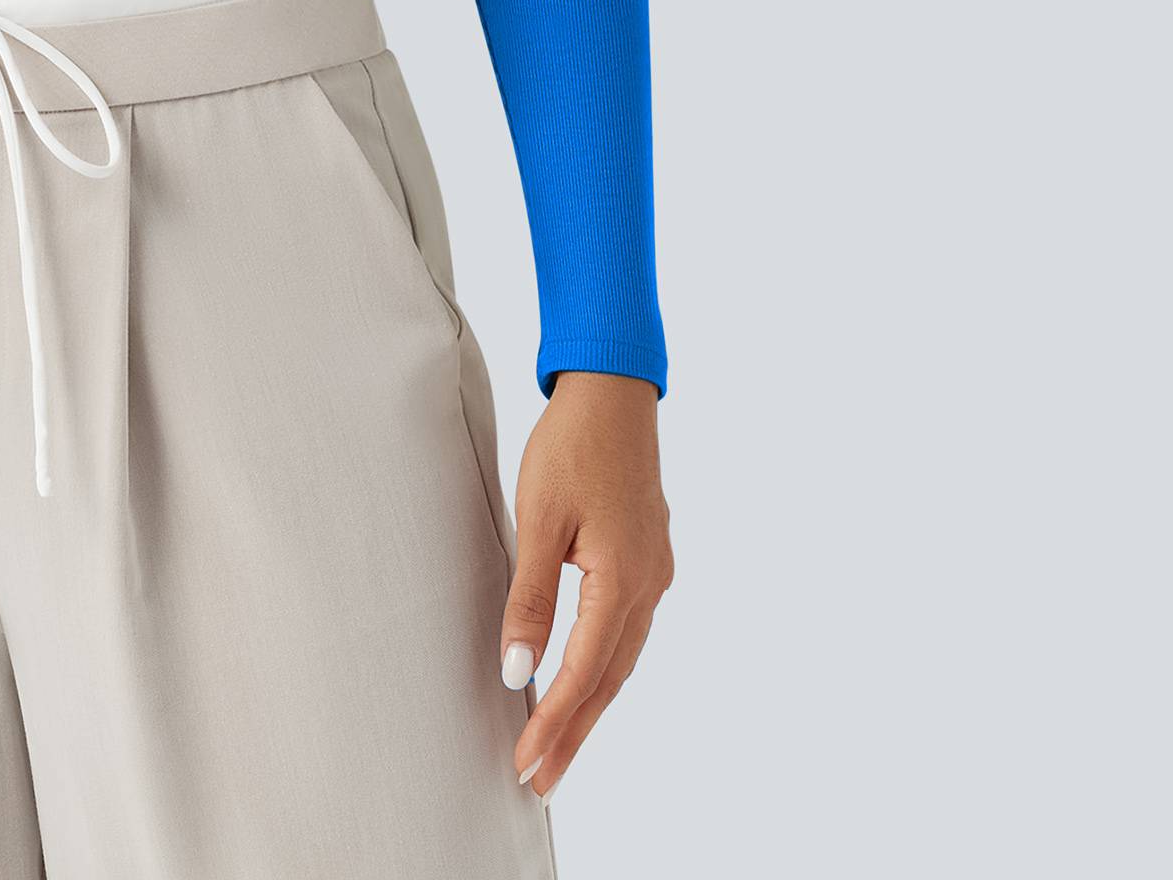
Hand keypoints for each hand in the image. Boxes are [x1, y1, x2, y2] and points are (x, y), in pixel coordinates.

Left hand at [501, 369, 672, 802]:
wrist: (612, 392)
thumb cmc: (571, 446)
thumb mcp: (539, 519)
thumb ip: (531, 598)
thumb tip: (518, 669)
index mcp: (623, 582)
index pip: (583, 673)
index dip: (554, 724)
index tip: (526, 765)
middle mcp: (648, 586)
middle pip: (609, 679)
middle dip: (574, 732)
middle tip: (541, 780)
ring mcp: (654, 572)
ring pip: (621, 658)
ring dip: (589, 703)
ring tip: (557, 744)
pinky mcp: (648, 557)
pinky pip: (626, 629)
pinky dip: (603, 664)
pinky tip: (584, 676)